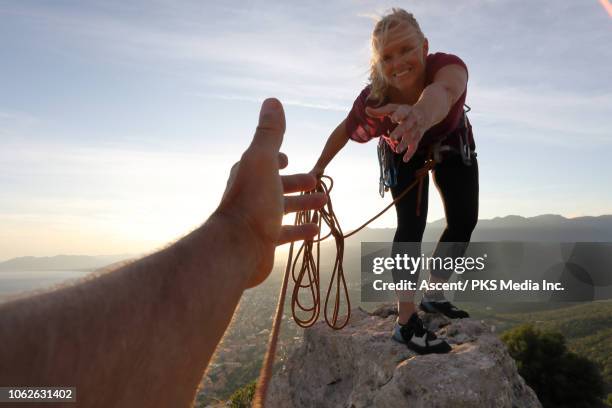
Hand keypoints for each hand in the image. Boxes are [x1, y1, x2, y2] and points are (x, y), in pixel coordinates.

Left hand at [217, 98, 326, 286]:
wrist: (238, 247)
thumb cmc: (252, 201)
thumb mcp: (263, 160)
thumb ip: (269, 133)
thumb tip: (272, 101)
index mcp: (249, 174)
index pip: (263, 161)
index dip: (275, 158)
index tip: (286, 158)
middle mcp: (251, 195)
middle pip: (276, 185)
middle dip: (296, 182)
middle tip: (315, 182)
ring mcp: (257, 219)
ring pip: (283, 208)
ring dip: (302, 204)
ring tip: (323, 202)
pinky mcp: (264, 241)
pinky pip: (285, 233)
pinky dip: (300, 230)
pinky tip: (315, 230)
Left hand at [366, 104, 427, 161]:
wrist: (426, 113)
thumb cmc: (404, 111)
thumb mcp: (394, 108)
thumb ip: (380, 111)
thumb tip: (366, 110)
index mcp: (406, 111)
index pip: (403, 112)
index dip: (399, 115)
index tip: (393, 119)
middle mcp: (413, 120)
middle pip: (407, 125)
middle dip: (400, 131)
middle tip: (392, 138)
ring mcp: (416, 129)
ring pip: (411, 137)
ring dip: (405, 144)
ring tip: (397, 150)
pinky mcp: (418, 137)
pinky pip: (415, 145)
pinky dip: (411, 152)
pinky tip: (405, 159)